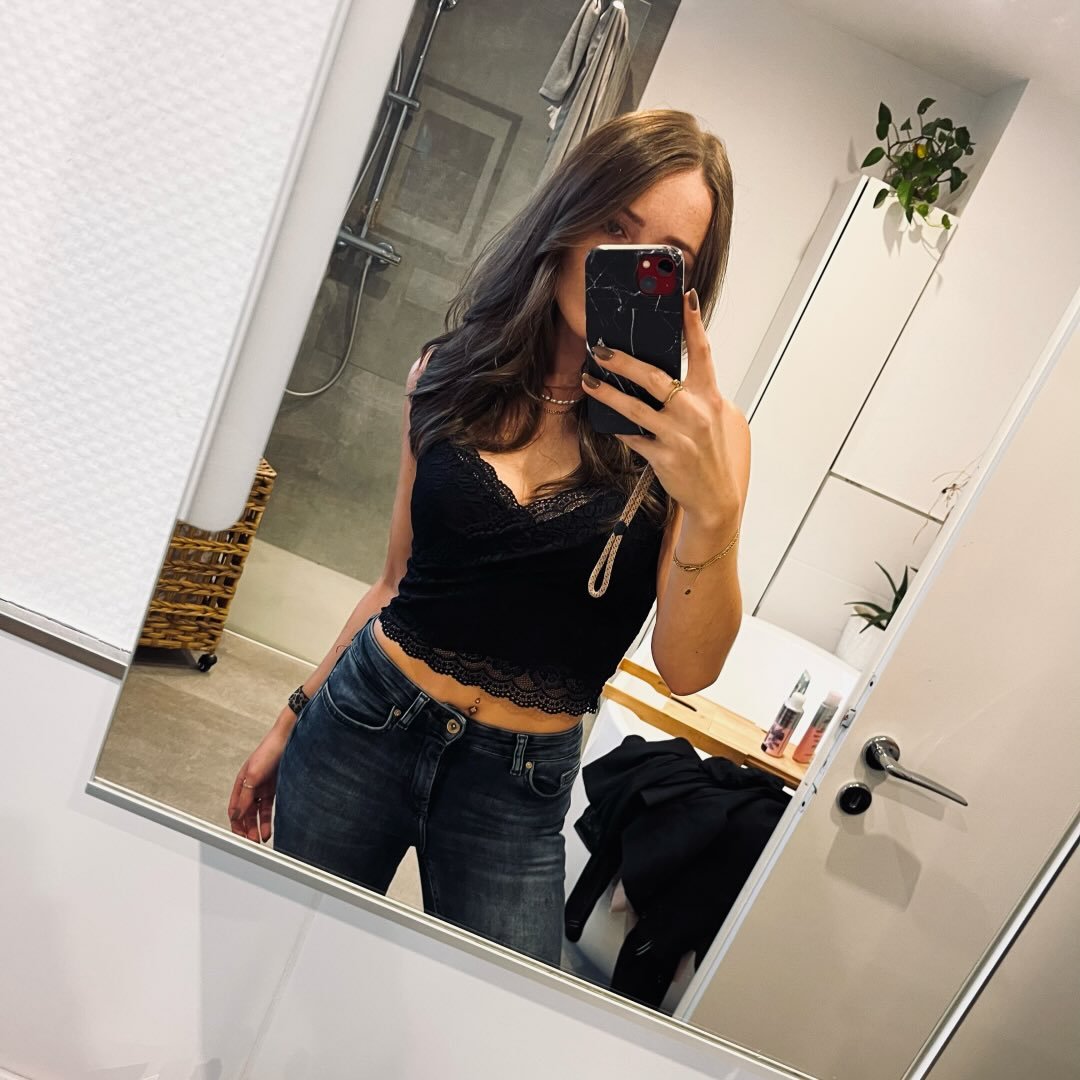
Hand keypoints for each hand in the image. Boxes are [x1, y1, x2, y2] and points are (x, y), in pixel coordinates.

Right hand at [228, 726, 289, 842]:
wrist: (291, 739)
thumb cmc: (269, 751)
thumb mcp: (253, 775)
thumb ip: (245, 797)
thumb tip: (236, 816)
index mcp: (241, 782)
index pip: (234, 809)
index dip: (235, 824)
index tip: (238, 838)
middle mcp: (251, 786)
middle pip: (246, 813)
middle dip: (247, 828)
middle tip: (250, 843)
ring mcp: (264, 788)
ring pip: (258, 813)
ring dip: (258, 826)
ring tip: (260, 840)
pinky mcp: (277, 788)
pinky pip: (270, 808)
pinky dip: (269, 820)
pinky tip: (269, 830)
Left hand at [580, 288, 746, 529]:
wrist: (716, 498)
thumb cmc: (712, 455)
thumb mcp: (714, 419)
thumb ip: (696, 395)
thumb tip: (663, 376)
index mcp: (711, 397)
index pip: (702, 352)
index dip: (693, 323)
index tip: (684, 296)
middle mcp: (696, 412)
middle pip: (655, 376)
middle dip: (623, 361)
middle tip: (600, 349)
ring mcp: (679, 435)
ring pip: (635, 406)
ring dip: (608, 392)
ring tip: (589, 380)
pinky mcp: (664, 456)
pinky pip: (632, 436)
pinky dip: (617, 427)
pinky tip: (603, 417)